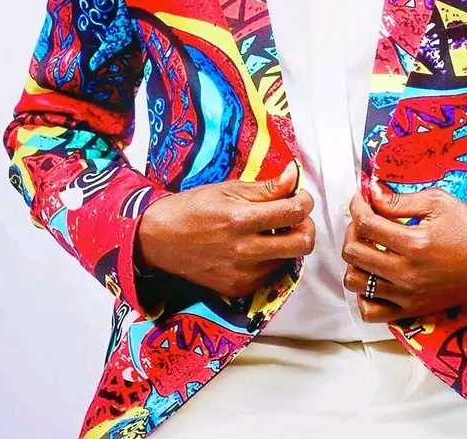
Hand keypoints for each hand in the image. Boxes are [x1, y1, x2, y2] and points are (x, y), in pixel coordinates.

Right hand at [137, 160, 314, 297]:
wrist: (160, 238)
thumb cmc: (194, 207)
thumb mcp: (228, 189)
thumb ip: (265, 188)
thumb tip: (294, 177)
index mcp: (241, 218)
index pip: (293, 212)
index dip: (304, 202)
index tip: (300, 198)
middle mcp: (243, 250)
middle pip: (301, 244)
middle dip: (306, 227)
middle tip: (296, 218)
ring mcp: (241, 274)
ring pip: (288, 260)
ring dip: (287, 243)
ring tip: (270, 231)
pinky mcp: (237, 288)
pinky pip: (270, 274)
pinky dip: (271, 259)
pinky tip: (256, 247)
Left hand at [341, 180, 466, 322]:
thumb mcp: (438, 202)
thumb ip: (399, 199)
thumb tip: (371, 192)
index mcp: (414, 243)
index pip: (366, 224)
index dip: (357, 206)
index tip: (361, 198)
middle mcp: (407, 273)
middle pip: (354, 253)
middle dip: (353, 229)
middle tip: (365, 219)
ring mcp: (407, 295)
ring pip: (356, 283)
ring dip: (355, 261)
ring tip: (367, 247)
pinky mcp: (411, 310)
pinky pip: (370, 311)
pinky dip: (363, 294)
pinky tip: (374, 275)